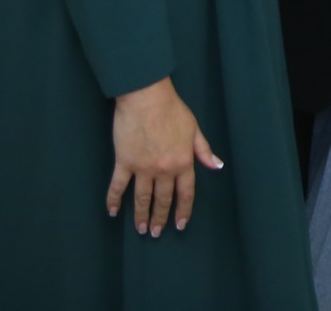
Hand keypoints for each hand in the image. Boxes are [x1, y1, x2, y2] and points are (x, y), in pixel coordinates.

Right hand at [107, 77, 221, 235]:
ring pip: (142, 198)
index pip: (185, 193)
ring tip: (141, 229)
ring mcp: (143, 168)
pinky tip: (113, 212)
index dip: (183, 211)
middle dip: (160, 218)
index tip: (180, 225)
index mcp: (183, 162)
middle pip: (162, 199)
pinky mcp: (124, 162)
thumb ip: (204, 150)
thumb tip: (216, 166)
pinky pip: (118, 186)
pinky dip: (114, 200)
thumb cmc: (172, 109)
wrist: (146, 97)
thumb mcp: (194, 129)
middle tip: (156, 232)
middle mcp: (164, 170)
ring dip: (141, 215)